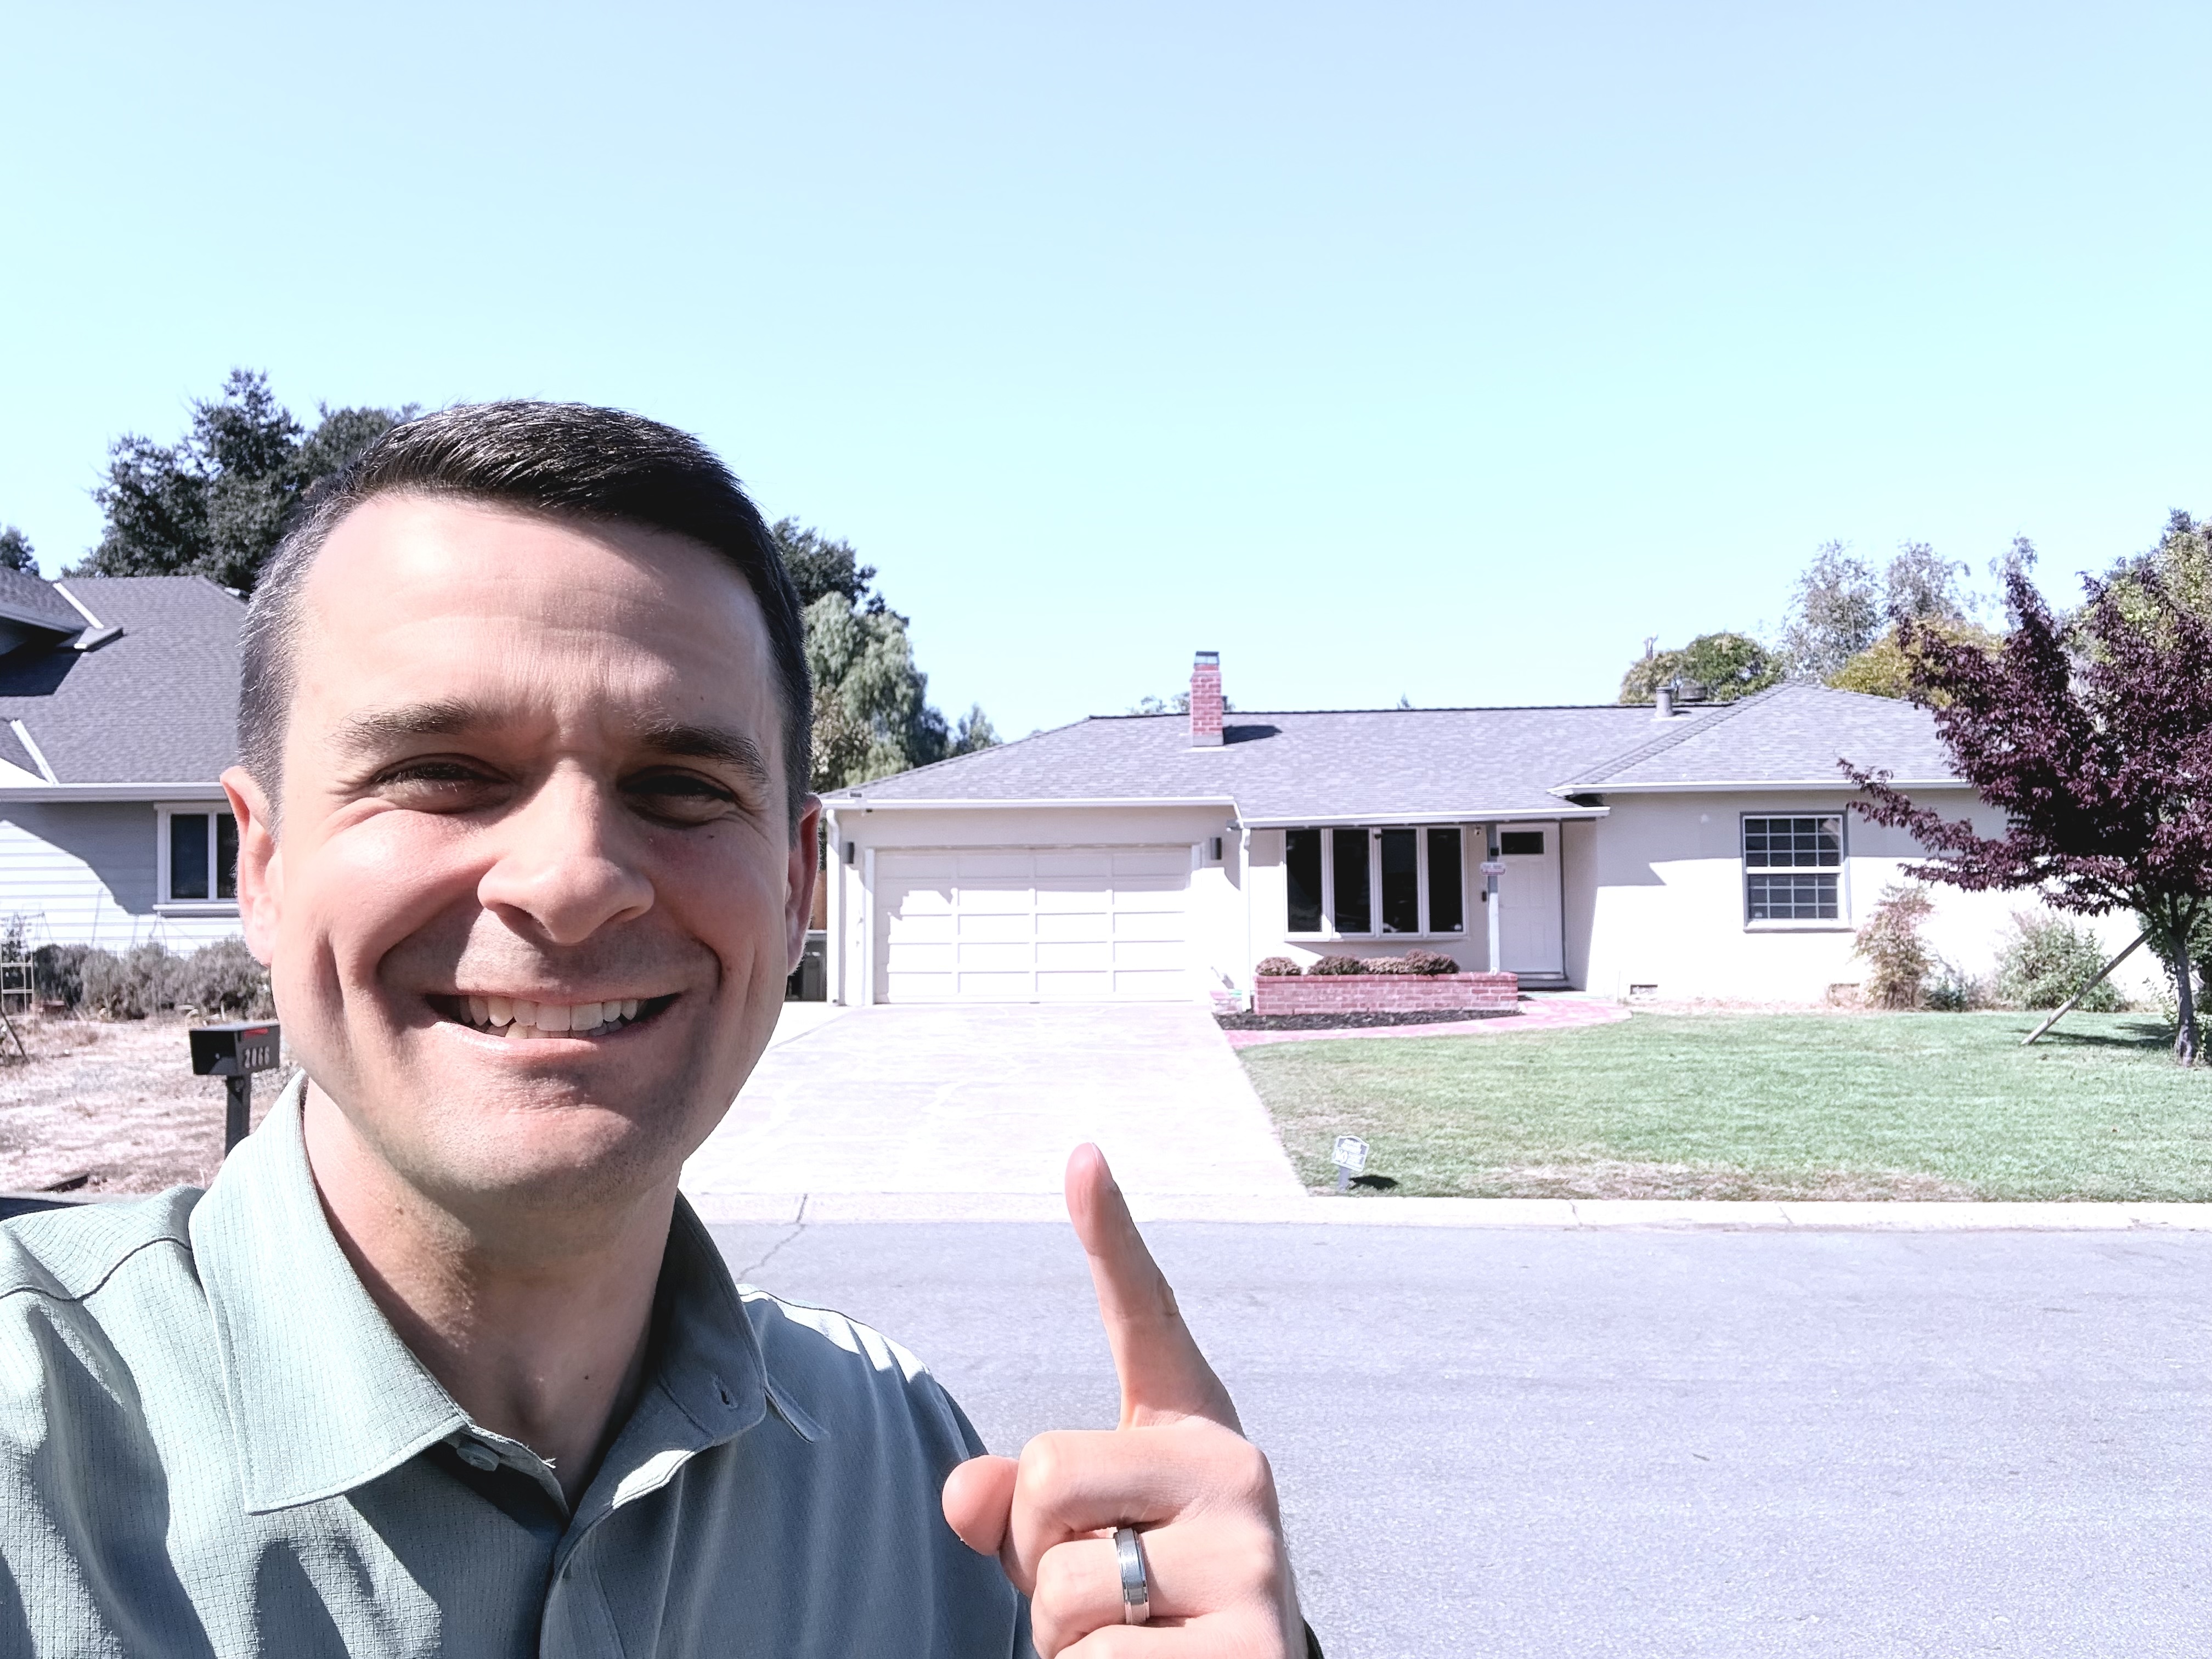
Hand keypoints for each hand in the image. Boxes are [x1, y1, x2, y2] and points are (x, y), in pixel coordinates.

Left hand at [941, 1145, 1304, 1655]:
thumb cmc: (1152, 1613)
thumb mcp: (1084, 1545)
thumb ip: (1021, 1506)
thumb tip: (963, 1493)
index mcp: (1193, 1434)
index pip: (1148, 1320)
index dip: (1112, 1236)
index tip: (1082, 1155)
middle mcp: (1236, 1474)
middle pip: (1044, 1473)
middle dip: (1036, 1553)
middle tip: (1104, 1593)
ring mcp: (1251, 1562)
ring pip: (1061, 1584)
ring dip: (1066, 1639)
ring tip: (1135, 1641)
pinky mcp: (1247, 1647)